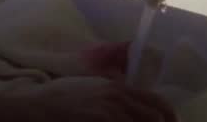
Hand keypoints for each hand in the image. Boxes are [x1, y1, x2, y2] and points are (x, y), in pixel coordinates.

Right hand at [12, 81, 177, 121]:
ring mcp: (110, 111)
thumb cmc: (61, 99)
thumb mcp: (92, 88)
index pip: (157, 102)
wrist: (36, 107)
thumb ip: (113, 94)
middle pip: (155, 118)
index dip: (169, 117)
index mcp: (118, 88)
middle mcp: (118, 97)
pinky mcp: (101, 120)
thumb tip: (130, 103)